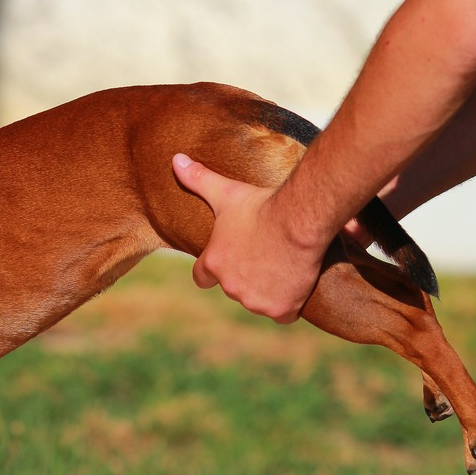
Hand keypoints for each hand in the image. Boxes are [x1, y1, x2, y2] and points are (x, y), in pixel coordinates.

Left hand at [172, 154, 326, 323]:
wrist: (300, 220)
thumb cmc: (262, 205)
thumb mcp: (226, 191)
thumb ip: (198, 179)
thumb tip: (175, 159)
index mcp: (213, 263)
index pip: (202, 277)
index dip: (211, 270)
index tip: (225, 262)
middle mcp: (230, 287)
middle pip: (234, 287)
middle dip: (245, 275)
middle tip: (263, 254)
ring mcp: (255, 300)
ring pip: (258, 300)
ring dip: (266, 289)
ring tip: (280, 265)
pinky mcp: (281, 309)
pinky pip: (282, 314)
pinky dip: (288, 304)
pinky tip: (294, 285)